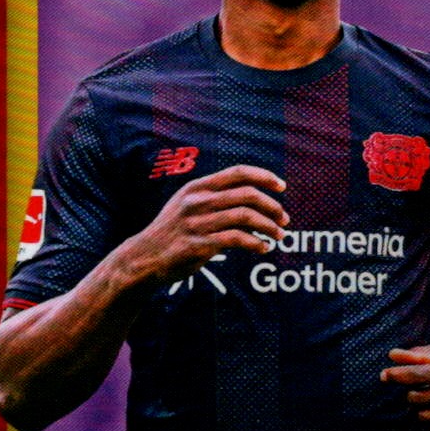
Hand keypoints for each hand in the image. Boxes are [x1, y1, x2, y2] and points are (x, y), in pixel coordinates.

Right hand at [127, 164, 288, 284]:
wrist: (144, 257)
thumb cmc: (173, 231)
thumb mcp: (188, 204)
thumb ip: (215, 197)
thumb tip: (254, 197)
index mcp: (198, 187)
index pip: (239, 172)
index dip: (264, 176)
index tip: (282, 186)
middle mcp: (198, 201)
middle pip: (248, 195)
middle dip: (273, 206)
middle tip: (284, 219)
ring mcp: (198, 222)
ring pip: (246, 217)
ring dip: (269, 227)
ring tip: (279, 236)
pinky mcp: (199, 245)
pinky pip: (237, 240)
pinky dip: (256, 243)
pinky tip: (263, 249)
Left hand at [380, 341, 429, 430]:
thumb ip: (421, 354)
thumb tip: (392, 356)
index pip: (425, 373)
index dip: (401, 375)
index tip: (385, 375)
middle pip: (423, 398)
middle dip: (411, 396)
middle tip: (413, 393)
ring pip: (429, 417)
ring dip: (419, 412)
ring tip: (424, 405)